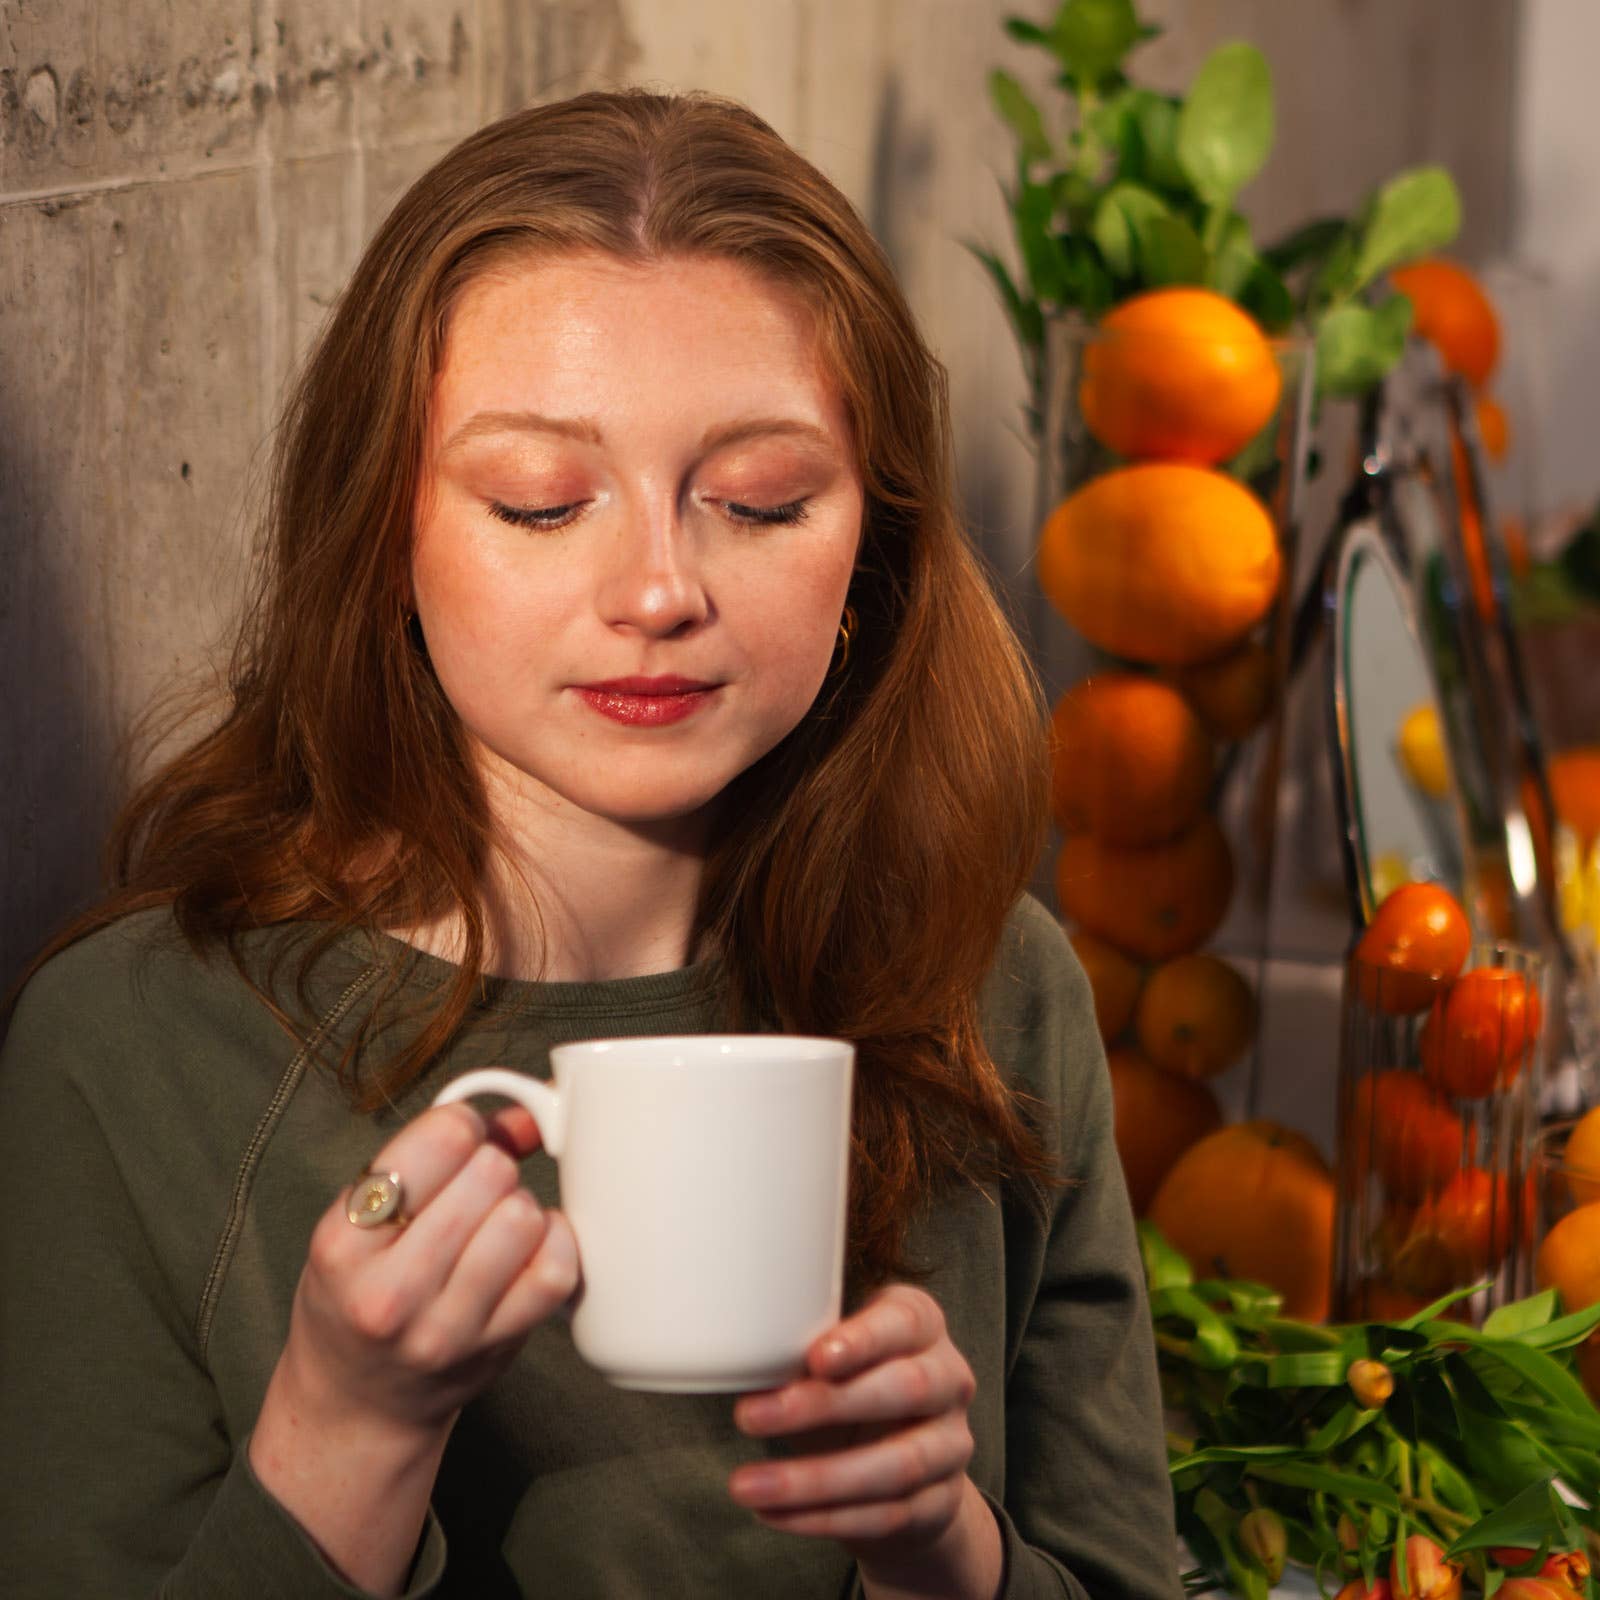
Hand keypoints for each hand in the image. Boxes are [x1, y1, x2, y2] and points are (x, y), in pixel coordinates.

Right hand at [249, 1100, 578, 1594]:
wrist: (354, 1406)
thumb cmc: (355, 1293)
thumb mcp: (357, 1220)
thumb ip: (432, 1153)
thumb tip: (530, 1114)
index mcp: (343, 1241)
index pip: (440, 1139)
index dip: (461, 1125)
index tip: (455, 1143)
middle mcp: (390, 1290)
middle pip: (491, 1173)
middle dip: (491, 1166)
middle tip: (473, 1191)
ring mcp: (445, 1327)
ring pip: (524, 1218)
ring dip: (520, 1207)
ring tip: (494, 1224)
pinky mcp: (494, 1349)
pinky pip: (555, 1271)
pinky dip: (556, 1245)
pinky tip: (531, 1248)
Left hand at [728, 1285, 1001, 1599]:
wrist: (907, 1468)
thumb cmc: (853, 1387)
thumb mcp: (834, 1359)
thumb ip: (804, 1349)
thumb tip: (742, 1353)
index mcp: (922, 1325)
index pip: (904, 1322)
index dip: (863, 1339)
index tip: (814, 1357)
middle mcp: (949, 1378)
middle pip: (903, 1389)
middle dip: (823, 1405)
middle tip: (749, 1416)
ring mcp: (952, 1444)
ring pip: (894, 1465)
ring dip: (812, 1479)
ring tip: (745, 1485)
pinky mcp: (942, 1502)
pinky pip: (884, 1515)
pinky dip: (822, 1517)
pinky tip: (773, 1513)